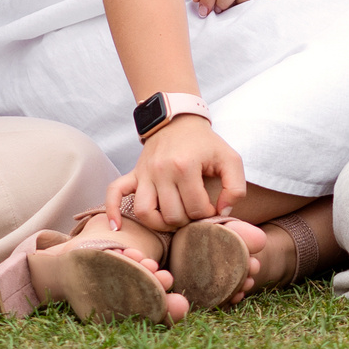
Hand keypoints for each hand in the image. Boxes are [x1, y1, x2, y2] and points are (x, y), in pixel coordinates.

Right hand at [107, 116, 245, 229]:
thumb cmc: (206, 143)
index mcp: (185, 166)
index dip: (208, 214)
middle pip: (171, 215)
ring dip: (160, 223)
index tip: (212, 207)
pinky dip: (113, 211)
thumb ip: (235, 187)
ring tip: (172, 220)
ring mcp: (144, 173)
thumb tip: (222, 212)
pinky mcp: (133, 174)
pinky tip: (116, 227)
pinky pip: (114, 193)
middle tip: (195, 212)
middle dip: (187, 220)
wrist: (178, 121)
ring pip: (145, 213)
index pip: (196, 208)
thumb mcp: (230, 159)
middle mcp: (161, 171)